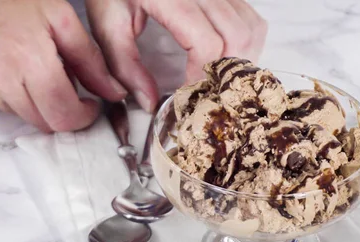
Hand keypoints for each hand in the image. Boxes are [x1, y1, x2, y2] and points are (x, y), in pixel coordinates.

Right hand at [0, 0, 126, 131]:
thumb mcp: (60, 18)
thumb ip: (91, 60)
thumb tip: (115, 93)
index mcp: (28, 58)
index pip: (64, 114)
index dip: (84, 116)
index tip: (89, 105)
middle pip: (45, 122)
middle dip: (63, 112)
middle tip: (64, 87)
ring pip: (23, 117)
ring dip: (36, 103)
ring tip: (31, 69)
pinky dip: (11, 96)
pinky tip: (7, 69)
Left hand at [86, 0, 267, 111]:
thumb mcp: (108, 25)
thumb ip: (125, 66)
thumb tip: (150, 103)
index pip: (207, 43)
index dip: (201, 74)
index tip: (187, 93)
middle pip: (236, 39)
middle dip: (224, 73)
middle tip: (203, 90)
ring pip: (251, 30)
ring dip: (239, 60)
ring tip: (215, 77)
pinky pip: (251, 20)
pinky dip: (245, 44)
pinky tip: (224, 57)